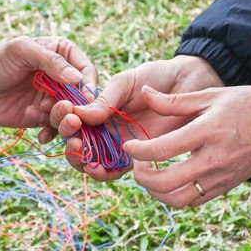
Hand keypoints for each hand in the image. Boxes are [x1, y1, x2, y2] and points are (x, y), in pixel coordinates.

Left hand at [0, 36, 97, 129]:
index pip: (86, 70)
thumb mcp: (21, 51)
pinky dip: (52, 133)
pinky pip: (56, 128)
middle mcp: (61, 77)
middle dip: (76, 108)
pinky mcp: (42, 117)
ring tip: (41, 116)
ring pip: (72, 114)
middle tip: (63, 112)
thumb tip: (78, 79)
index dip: (88, 86)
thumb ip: (50, 61)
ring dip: (63, 121)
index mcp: (62, 54)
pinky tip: (42, 135)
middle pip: (83, 97)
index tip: (84, 100)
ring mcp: (52, 98)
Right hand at [48, 55, 224, 180]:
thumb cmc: (156, 77)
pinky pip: (114, 171)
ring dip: (79, 159)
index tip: (64, 110)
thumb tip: (80, 114)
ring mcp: (119, 144)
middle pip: (75, 143)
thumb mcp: (126, 82)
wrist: (189, 84)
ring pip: (90, 160)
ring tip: (79, 149)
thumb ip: (104, 98)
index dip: (61, 118)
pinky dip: (101, 172)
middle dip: (67, 139)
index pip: (70, 119)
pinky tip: (96, 167)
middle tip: (72, 129)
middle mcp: (104, 129)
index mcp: (97, 109)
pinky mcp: (137, 158)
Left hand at [122, 83, 250, 207]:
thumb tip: (144, 94)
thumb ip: (174, 100)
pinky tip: (170, 181)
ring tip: (150, 175)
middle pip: (165, 182)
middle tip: (137, 164)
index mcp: (208, 132)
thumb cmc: (250, 103)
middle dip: (142, 176)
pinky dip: (175, 196)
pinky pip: (194, 201)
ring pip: (178, 199)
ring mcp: (221, 176)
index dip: (137, 150)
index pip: (161, 150)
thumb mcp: (212, 95)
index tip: (128, 144)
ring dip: (156, 192)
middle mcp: (214, 159)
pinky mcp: (227, 186)